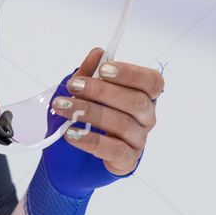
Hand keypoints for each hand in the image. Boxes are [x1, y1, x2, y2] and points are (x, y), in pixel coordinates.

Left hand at [40, 47, 164, 197]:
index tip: (103, 70)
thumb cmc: (81, 119)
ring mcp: (138, 140)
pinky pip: (115, 150)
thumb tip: (98, 53)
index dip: (130, 74)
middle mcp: (146, 117)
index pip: (152, 82)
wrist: (68, 157)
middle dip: (101, 91)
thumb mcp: (79, 93)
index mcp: (142, 95)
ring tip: (63, 108)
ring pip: (123, 124)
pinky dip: (91, 141)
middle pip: (136, 101)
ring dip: (89, 113)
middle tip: (73, 86)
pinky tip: (71, 134)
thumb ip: (88, 73)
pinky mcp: (127, 161)